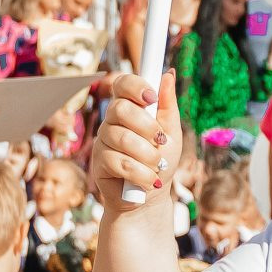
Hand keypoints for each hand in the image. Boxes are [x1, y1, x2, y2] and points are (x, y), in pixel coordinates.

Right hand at [90, 72, 180, 207]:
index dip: (135, 86)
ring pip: (122, 138)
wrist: (150, 197)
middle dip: (147, 127)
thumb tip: (169, 74)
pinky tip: (149, 180)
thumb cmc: (160, 162)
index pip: (123, 84)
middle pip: (120, 109)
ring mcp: (103, 141)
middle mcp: (112, 121)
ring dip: (147, 155)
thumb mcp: (172, 133)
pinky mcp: (99, 163)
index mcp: (130, 108)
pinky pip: (118, 162)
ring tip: (157, 166)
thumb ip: (168, 106)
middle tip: (161, 142)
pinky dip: (140, 173)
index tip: (151, 98)